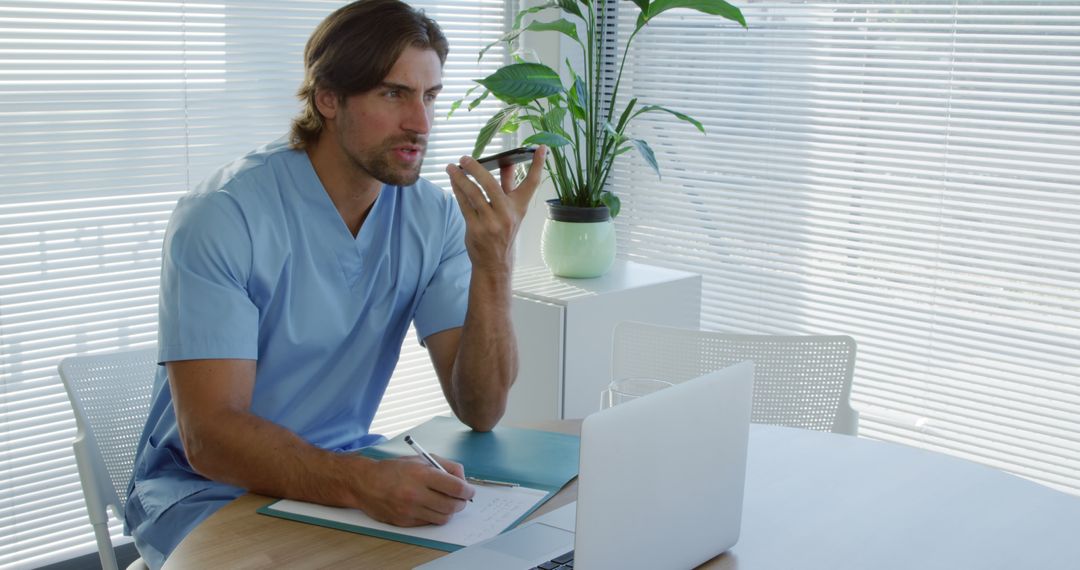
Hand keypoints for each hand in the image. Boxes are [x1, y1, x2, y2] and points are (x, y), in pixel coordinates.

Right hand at [353, 454, 474, 526]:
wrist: (364, 483)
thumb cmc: (394, 469)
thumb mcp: (420, 459)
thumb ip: (445, 465)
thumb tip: (462, 479)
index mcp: (421, 474)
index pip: (455, 487)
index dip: (467, 491)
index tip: (470, 491)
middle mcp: (415, 494)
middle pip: (452, 505)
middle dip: (462, 502)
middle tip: (462, 498)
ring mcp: (409, 510)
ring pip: (443, 517)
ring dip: (450, 511)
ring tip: (447, 503)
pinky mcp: (404, 522)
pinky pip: (429, 522)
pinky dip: (435, 516)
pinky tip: (432, 507)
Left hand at [445, 146, 546, 273]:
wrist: (495, 261)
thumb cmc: (503, 229)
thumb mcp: (511, 209)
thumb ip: (508, 184)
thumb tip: (507, 161)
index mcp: (519, 206)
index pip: (532, 183)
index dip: (538, 165)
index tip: (541, 149)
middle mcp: (507, 214)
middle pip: (491, 184)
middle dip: (476, 168)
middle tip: (465, 158)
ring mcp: (491, 223)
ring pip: (473, 194)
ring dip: (460, 178)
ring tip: (451, 167)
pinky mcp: (476, 229)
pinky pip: (464, 205)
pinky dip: (457, 190)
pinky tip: (453, 181)